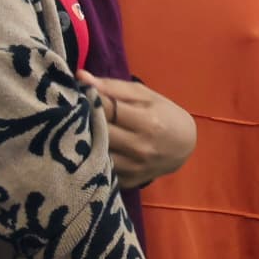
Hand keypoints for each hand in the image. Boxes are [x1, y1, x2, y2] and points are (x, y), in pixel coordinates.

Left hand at [78, 71, 196, 188]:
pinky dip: (92, 157)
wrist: (184, 146)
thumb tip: (81, 77)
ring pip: (95, 153)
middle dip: (83, 120)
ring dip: (83, 141)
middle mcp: (140, 147)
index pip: (106, 109)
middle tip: (74, 112)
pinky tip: (88, 148)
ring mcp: (133, 168)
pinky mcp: (126, 182)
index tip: (78, 94)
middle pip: (98, 132)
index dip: (88, 100)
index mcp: (148, 122)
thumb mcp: (146, 96)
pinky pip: (100, 169)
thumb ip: (113, 87)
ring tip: (77, 130)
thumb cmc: (165, 114)